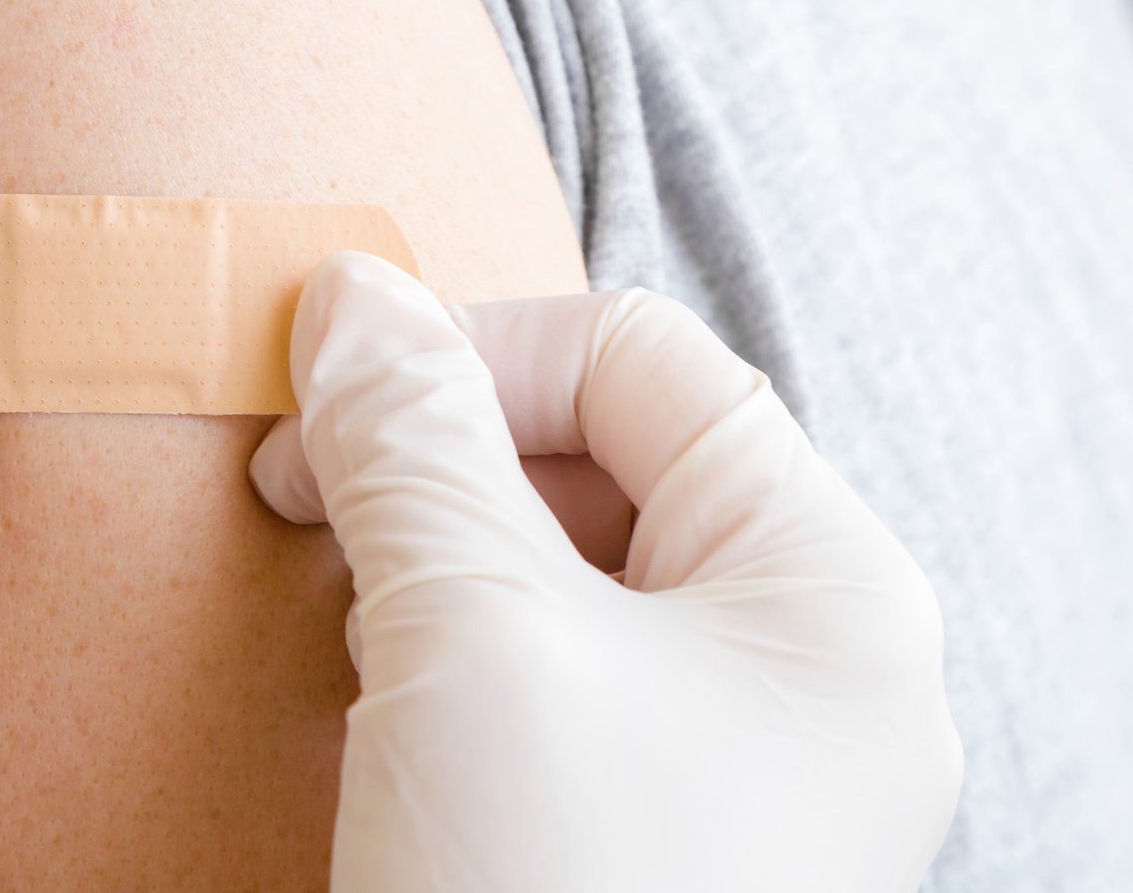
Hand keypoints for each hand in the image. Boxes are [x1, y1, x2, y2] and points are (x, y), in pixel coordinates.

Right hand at [250, 253, 961, 892]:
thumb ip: (412, 442)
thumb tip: (353, 296)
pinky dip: (454, 658)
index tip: (317, 409)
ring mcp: (741, 764)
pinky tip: (374, 705)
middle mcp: (809, 666)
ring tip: (337, 606)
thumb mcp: (473, 639)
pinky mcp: (658, 836)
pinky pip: (558, 684)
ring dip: (437, 557)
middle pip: (613, 459)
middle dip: (444, 460)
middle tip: (304, 505)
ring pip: (574, 573)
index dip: (473, 350)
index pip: (643, 362)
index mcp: (828, 585)